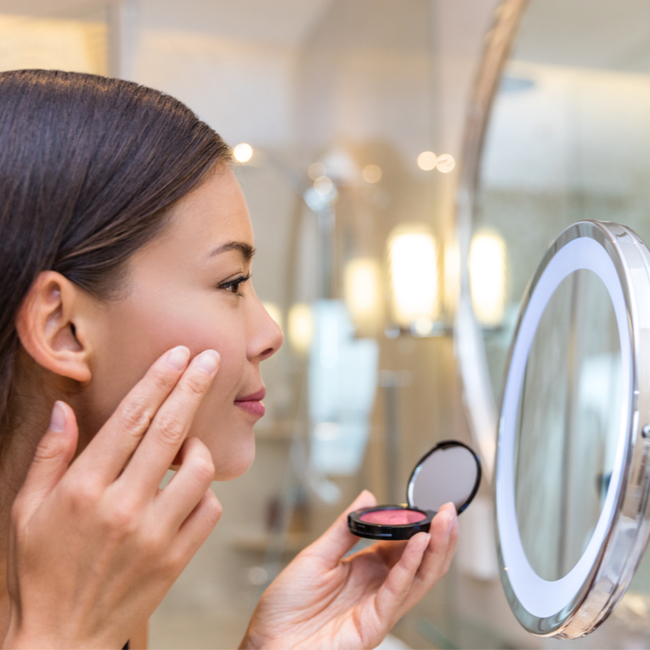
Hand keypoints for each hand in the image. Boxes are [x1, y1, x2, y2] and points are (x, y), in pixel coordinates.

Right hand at [4, 347, 222, 649]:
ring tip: (186, 444)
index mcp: (83, 489)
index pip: (130, 419)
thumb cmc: (41, 570)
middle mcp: (123, 507)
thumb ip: (49, 455)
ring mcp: (155, 534)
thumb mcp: (26, 510)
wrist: (62, 639)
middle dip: (194, 387)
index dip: (158, 380)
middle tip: (211, 359)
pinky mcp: (177, 557)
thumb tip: (66, 408)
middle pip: (169, 431)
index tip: (178, 354)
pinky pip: (209, 509)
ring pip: (199, 468)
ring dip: (199, 446)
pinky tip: (188, 489)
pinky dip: (206, 491)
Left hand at [240, 491, 457, 649]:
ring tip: (445, 522)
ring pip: (419, 578)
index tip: (427, 506)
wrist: (267, 643)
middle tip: (449, 510)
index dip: (416, 527)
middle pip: (419, 562)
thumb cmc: (285, 607)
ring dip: (435, 549)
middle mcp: (376, 588)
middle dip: (438, 537)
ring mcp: (378, 607)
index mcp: (364, 570)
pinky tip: (420, 544)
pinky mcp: (374, 624)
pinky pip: (397, 593)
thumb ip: (346, 529)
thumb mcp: (316, 556)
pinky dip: (411, 567)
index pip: (401, 546)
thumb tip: (368, 499)